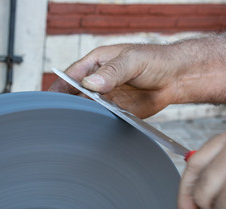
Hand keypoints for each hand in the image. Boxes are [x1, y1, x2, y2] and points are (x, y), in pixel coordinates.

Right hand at [49, 44, 185, 117]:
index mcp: (95, 64)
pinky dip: (96, 125)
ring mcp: (106, 98)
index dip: (58, 89)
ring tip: (73, 128)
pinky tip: (92, 131)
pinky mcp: (117, 111)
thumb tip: (91, 84)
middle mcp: (98, 82)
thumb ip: (113, 72)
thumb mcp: (132, 61)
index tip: (48, 102)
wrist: (176, 78)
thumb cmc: (155, 60)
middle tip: (60, 120)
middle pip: (75, 96)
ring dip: (81, 118)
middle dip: (67, 107)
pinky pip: (102, 119)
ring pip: (87, 110)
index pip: (70, 77)